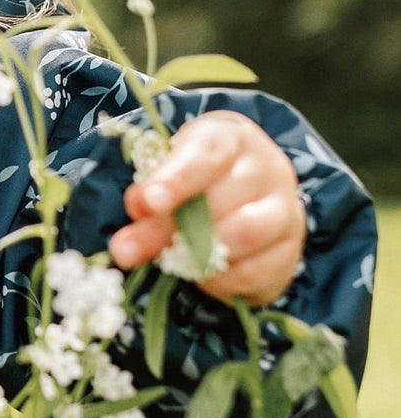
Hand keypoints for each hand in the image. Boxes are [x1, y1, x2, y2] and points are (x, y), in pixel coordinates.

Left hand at [109, 112, 305, 306]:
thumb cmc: (193, 182)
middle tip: (126, 251)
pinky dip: (219, 279)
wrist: (241, 202)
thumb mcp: (167, 177)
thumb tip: (140, 209)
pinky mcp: (290, 250)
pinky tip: (199, 274)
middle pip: (221, 199)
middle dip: (167, 229)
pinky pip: (255, 270)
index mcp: (231, 139)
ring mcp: (285, 209)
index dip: (176, 178)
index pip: (208, 152)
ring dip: (197, 253)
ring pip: (246, 232)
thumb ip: (150, 194)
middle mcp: (267, 168)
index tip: (148, 202)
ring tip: (168, 262)